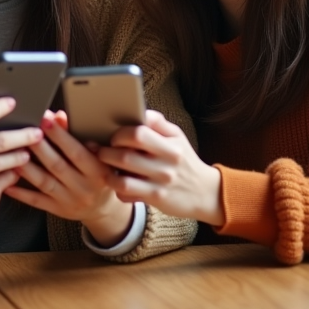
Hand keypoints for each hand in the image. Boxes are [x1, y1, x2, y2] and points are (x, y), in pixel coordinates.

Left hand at [5, 111, 133, 247]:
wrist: (104, 209)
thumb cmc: (100, 175)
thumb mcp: (98, 156)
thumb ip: (78, 135)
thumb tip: (59, 116)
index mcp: (98, 172)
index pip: (77, 152)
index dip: (60, 136)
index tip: (46, 119)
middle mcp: (84, 188)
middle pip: (57, 166)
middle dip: (39, 147)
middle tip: (24, 132)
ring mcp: (70, 201)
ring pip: (44, 183)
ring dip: (27, 167)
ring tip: (12, 153)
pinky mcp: (58, 211)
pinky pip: (37, 201)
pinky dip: (21, 192)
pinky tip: (7, 182)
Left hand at [96, 111, 224, 226]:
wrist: (205, 191)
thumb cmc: (183, 160)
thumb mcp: (177, 137)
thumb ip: (157, 123)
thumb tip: (136, 110)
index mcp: (171, 141)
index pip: (139, 131)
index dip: (120, 131)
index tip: (114, 133)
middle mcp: (168, 161)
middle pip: (126, 154)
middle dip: (107, 151)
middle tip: (103, 150)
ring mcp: (162, 181)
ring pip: (122, 178)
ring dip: (108, 171)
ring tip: (107, 166)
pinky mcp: (156, 198)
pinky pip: (127, 193)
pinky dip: (117, 188)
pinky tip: (119, 182)